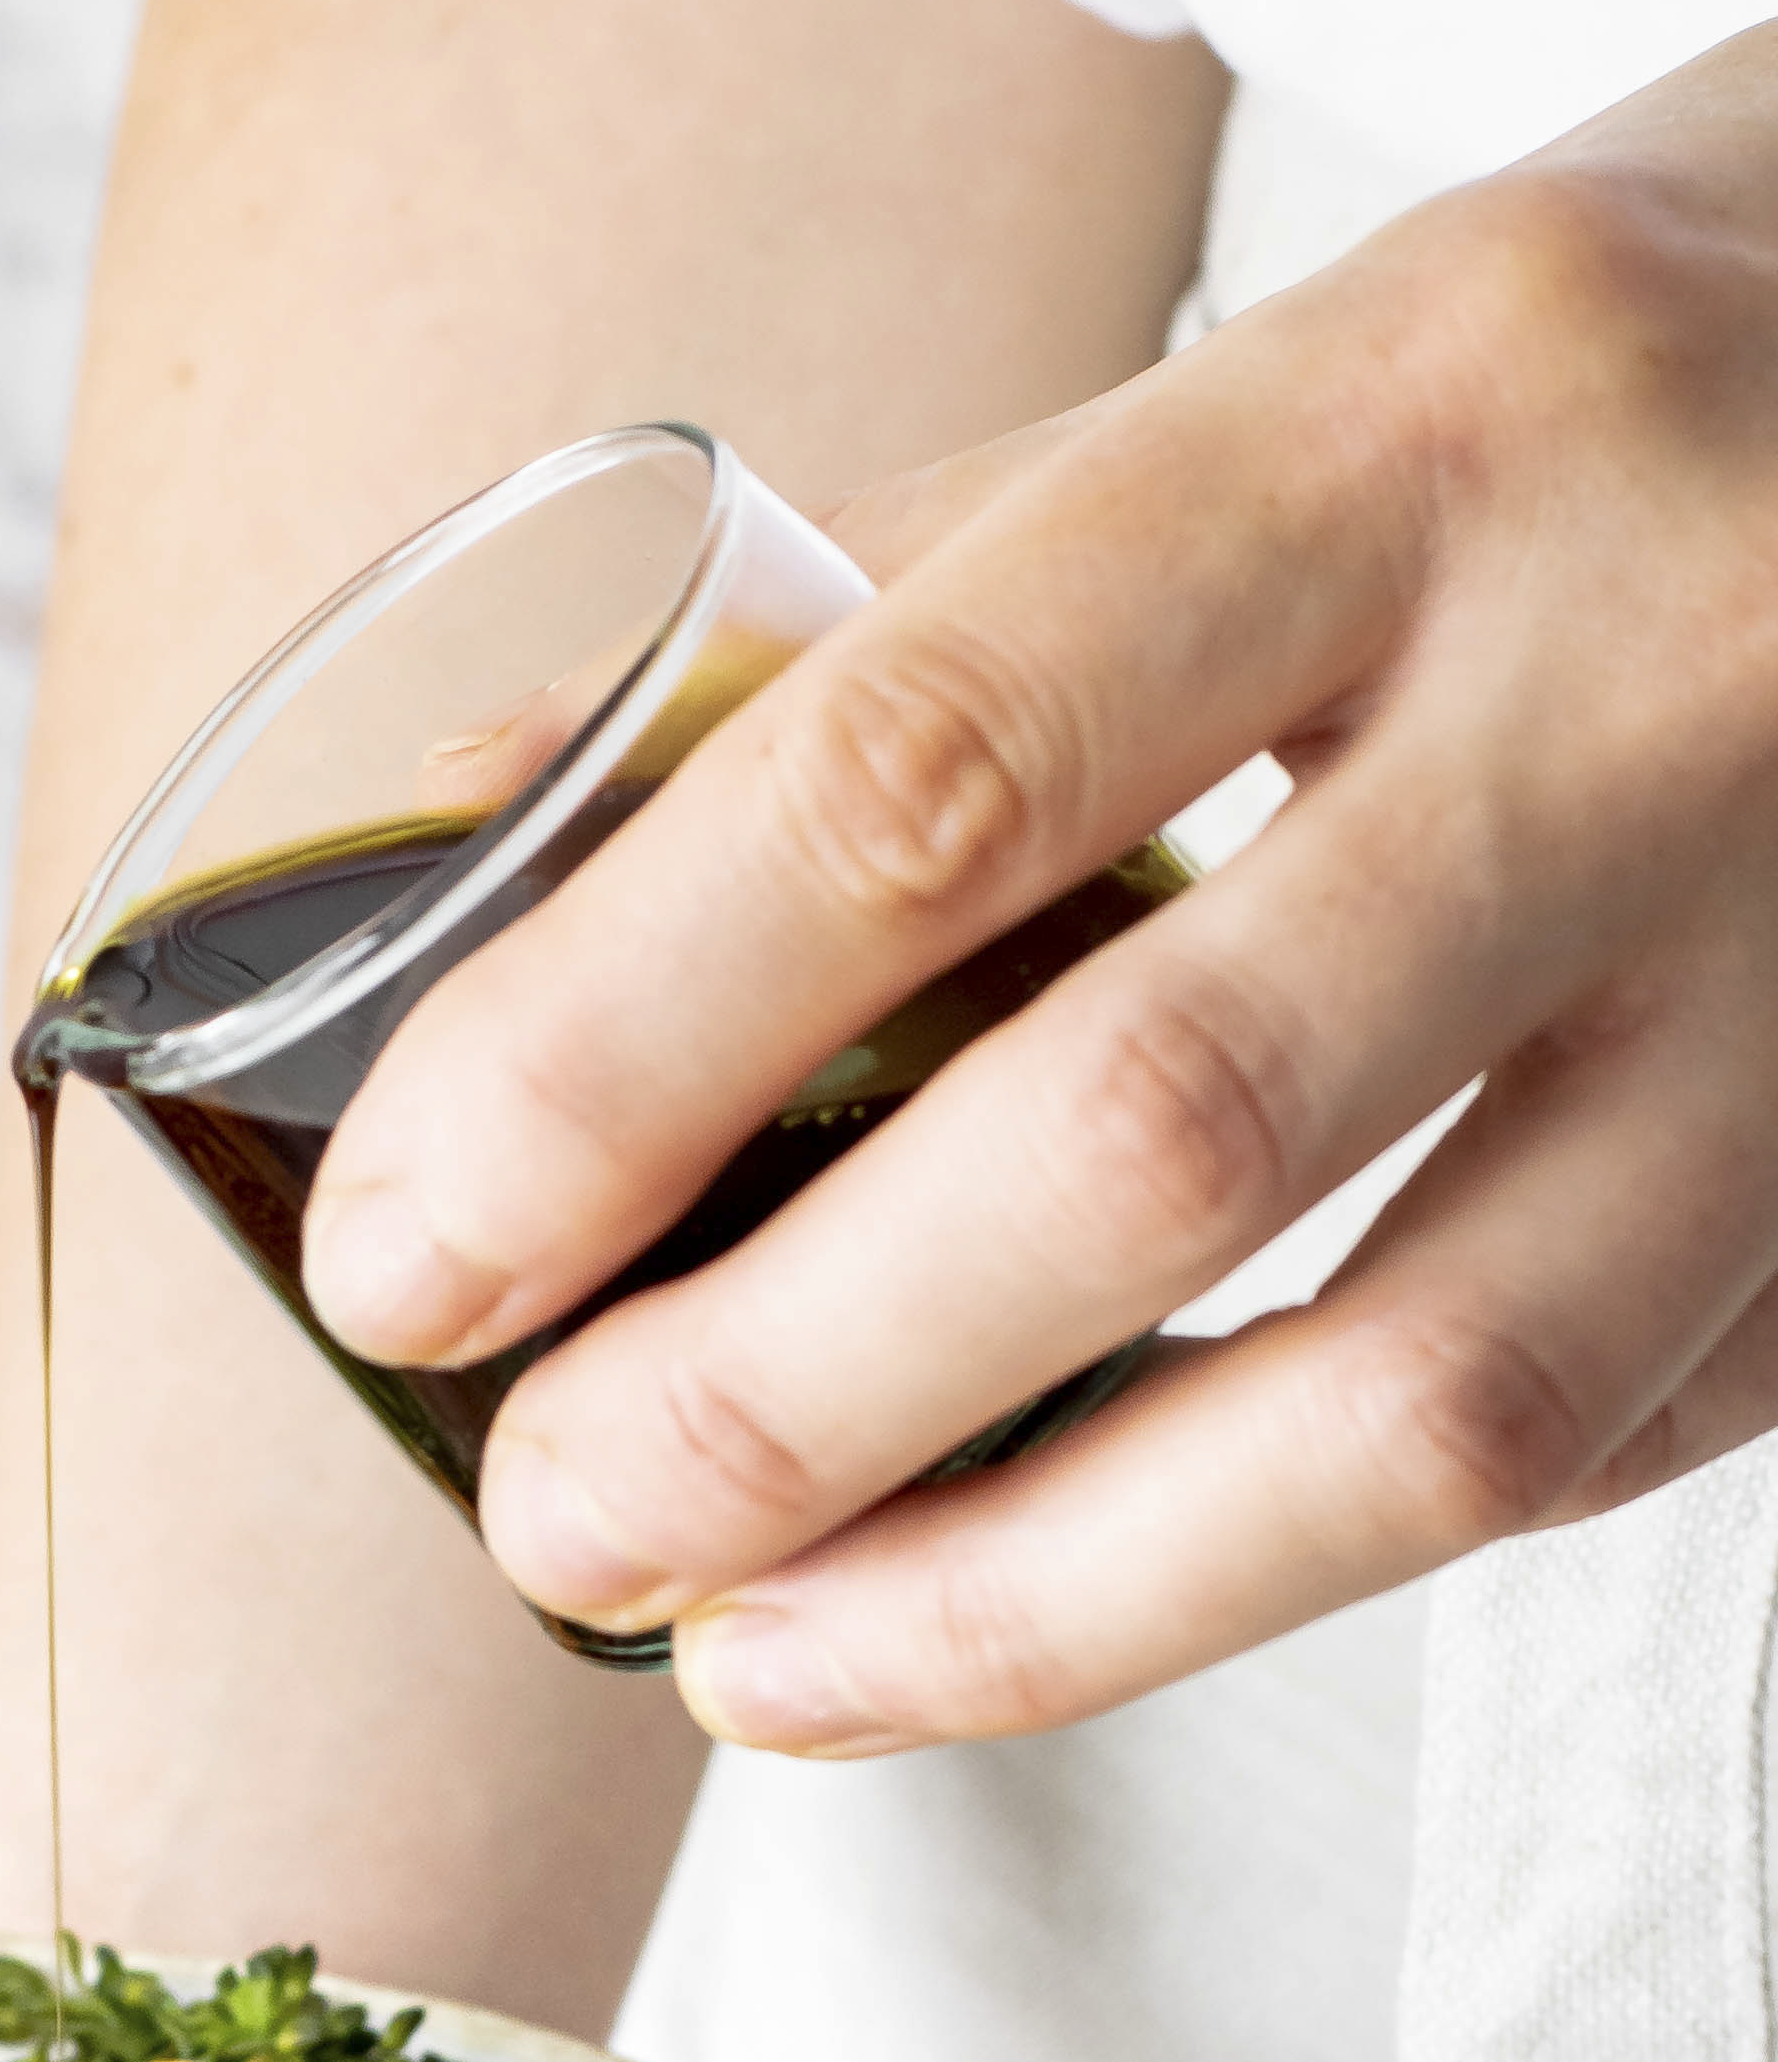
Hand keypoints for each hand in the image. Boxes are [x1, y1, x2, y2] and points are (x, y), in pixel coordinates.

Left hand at [301, 24, 1777, 1746]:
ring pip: (1419, 1408)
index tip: (408, 1257)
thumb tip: (448, 875)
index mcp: (1405, 411)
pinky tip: (1051, 1590)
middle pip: (1158, 1134)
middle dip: (784, 1393)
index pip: (925, 776)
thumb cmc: (1547, 410)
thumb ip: (873, 644)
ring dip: (1028, 1599)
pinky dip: (1263, 1560)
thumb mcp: (1229, 401)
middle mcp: (1656, 678)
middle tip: (557, 1512)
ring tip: (752, 1661)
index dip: (612, 1062)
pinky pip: (1568, 1455)